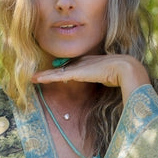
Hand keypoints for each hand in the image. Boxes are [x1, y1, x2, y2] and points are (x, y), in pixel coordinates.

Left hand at [32, 54, 150, 99]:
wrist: (125, 69)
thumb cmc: (124, 77)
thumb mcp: (113, 82)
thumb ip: (108, 85)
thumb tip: (113, 93)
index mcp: (91, 65)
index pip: (74, 68)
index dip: (65, 71)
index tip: (58, 75)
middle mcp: (83, 64)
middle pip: (63, 68)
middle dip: (51, 73)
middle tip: (38, 76)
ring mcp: (79, 67)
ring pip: (57, 72)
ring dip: (44, 76)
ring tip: (32, 78)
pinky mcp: (75, 72)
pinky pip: (56, 75)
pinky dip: (45, 77)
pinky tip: (35, 78)